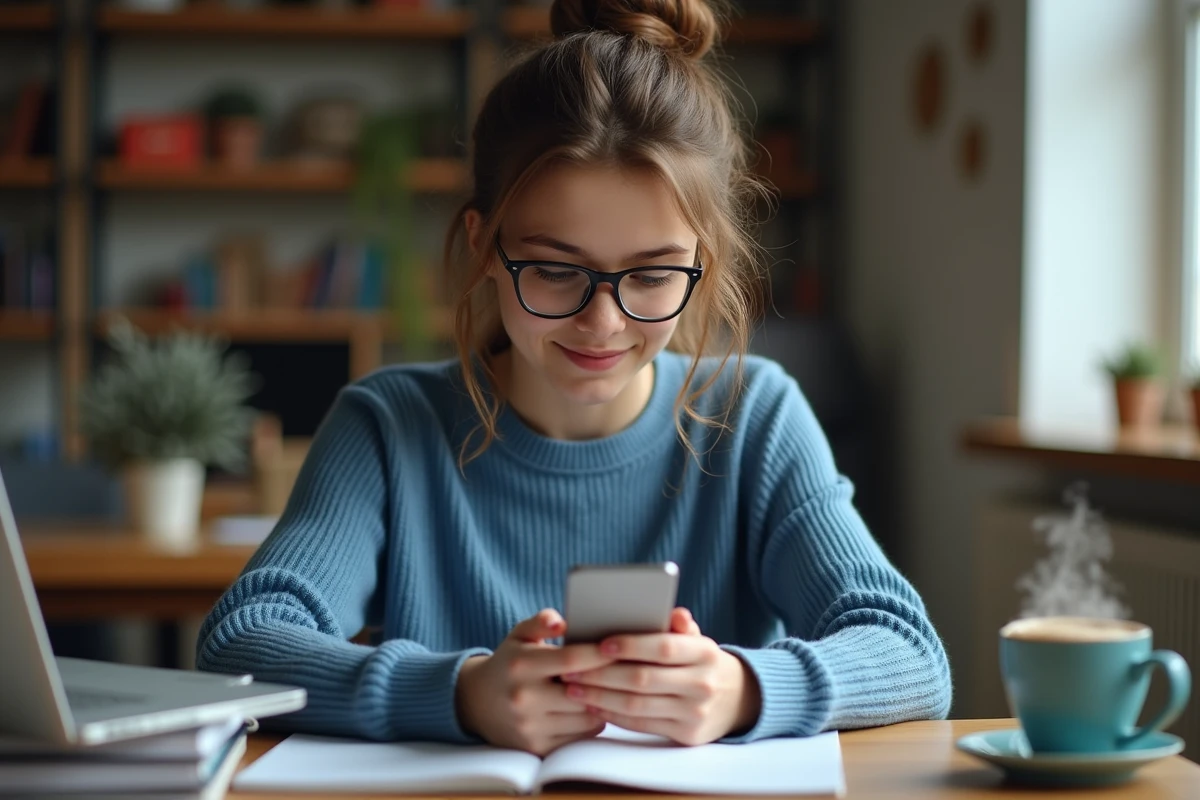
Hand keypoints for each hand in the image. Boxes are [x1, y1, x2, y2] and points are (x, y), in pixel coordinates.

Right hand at [455, 609, 615, 754]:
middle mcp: (525, 698)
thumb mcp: (518, 635)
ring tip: (612, 691)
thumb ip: (540, 622)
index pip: (572, 659)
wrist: (476, 702)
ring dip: (603, 705)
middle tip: (628, 673)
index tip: (623, 648)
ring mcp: (530, 726)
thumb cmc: (508, 663)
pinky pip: (579, 738)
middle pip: (583, 692)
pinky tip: (593, 710)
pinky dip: (591, 724)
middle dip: (608, 683)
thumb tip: (561, 621)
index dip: (601, 654)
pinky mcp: (536, 748)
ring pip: (586, 718)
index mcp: (523, 665)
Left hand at [561, 608, 761, 745]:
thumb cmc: (702, 662)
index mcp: (705, 653)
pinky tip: (593, 704)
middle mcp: (702, 684)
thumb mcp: (699, 639)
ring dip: (600, 696)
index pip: (664, 647)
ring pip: (637, 705)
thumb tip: (674, 613)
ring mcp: (694, 713)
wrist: (738, 700)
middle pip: (643, 679)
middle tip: (571, 668)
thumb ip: (680, 625)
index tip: (599, 644)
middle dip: (602, 674)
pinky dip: (613, 714)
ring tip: (574, 687)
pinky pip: (641, 724)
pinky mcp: (685, 735)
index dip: (631, 645)